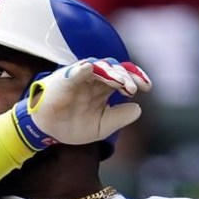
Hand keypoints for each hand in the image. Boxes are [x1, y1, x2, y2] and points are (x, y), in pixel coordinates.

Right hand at [11, 58, 151, 149]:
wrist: (50, 132)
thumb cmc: (75, 125)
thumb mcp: (103, 126)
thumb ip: (120, 118)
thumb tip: (139, 109)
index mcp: (104, 88)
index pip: (124, 76)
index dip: (136, 78)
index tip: (148, 87)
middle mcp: (94, 79)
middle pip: (114, 68)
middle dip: (126, 76)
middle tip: (133, 88)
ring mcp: (80, 78)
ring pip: (98, 67)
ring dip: (110, 72)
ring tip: (121, 82)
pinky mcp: (64, 81)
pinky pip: (74, 71)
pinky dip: (82, 69)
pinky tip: (91, 69)